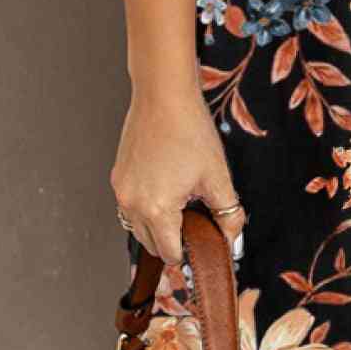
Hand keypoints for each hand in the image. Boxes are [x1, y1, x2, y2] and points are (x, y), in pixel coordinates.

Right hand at [110, 83, 245, 263]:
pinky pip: (130, 206)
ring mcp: (121, 191)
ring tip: (181, 202)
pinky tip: (166, 186)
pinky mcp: (117, 177)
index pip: (170, 253)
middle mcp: (132, 205)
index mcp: (157, 210)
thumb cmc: (190, 130)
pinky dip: (146, 207)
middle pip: (151, 244)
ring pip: (137, 227)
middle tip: (196, 220)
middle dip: (174, 240)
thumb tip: (233, 237)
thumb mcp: (217, 175)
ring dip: (158, 225)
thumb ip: (228, 212)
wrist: (163, 96)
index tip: (201, 244)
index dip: (189, 253)